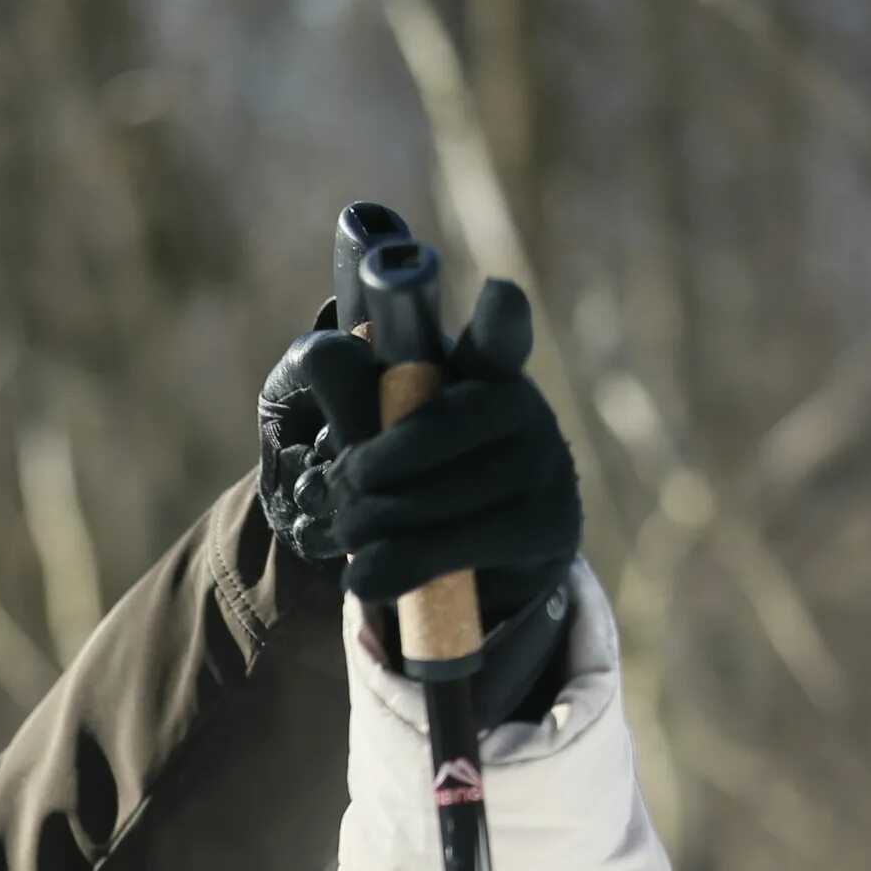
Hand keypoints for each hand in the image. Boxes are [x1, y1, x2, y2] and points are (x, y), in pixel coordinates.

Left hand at [259, 278, 581, 718]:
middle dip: (372, 466)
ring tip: (345, 532)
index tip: (498, 295)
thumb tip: (320, 349)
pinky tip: (364, 576)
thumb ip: (352, 396)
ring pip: (443, 493)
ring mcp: (547, 466)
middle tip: (337, 486)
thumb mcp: (379, 439)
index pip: (498, 336)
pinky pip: (460, 545)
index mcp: (484, 370)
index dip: (499, 319)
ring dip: (374, 520)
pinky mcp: (550, 526)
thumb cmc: (418, 484)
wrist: (472, 570)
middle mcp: (525, 407)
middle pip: (440, 427)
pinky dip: (397, 565)